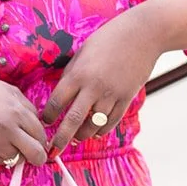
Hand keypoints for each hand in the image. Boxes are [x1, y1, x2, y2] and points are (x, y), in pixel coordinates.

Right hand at [0, 66, 47, 166]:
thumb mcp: (8, 91)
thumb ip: (26, 108)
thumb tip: (40, 126)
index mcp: (16, 111)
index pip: (40, 134)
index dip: (41, 139)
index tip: (37, 141)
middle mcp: (7, 128)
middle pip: (35, 154)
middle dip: (38, 157)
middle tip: (33, 154)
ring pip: (16, 159)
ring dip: (14, 153)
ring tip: (4, 140)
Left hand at [41, 4, 163, 156]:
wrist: (143, 34)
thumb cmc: (108, 39)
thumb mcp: (83, 52)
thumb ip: (72, 74)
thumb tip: (61, 95)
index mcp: (78, 74)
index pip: (57, 101)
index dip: (48, 116)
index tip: (44, 122)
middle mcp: (93, 87)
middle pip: (73, 120)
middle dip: (61, 139)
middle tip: (52, 151)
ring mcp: (112, 94)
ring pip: (93, 125)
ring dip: (82, 135)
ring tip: (75, 139)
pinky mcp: (126, 98)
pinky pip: (111, 122)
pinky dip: (101, 130)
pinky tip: (94, 133)